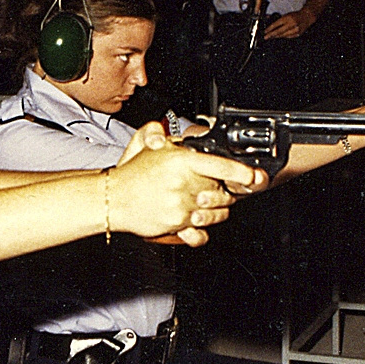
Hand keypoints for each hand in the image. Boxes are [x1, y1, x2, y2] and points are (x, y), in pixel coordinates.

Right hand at [110, 122, 261, 245]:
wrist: (111, 199)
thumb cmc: (130, 173)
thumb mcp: (142, 142)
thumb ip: (156, 131)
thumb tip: (164, 130)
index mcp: (179, 161)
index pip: (220, 166)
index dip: (241, 173)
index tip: (253, 177)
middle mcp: (182, 184)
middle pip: (221, 192)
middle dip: (222, 192)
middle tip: (210, 189)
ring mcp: (180, 207)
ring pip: (215, 213)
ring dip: (214, 210)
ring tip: (200, 203)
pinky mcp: (175, 225)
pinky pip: (201, 233)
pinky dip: (201, 231)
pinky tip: (195, 223)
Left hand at [263, 8, 315, 39]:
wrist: (306, 17)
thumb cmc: (295, 15)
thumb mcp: (286, 14)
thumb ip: (278, 19)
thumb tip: (268, 19)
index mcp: (288, 18)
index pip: (276, 24)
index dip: (270, 29)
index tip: (265, 31)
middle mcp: (292, 24)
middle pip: (279, 31)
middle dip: (271, 35)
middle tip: (266, 37)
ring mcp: (295, 29)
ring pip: (284, 35)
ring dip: (277, 36)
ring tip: (271, 37)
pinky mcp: (298, 34)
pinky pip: (288, 37)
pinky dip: (283, 36)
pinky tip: (279, 36)